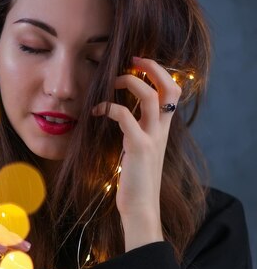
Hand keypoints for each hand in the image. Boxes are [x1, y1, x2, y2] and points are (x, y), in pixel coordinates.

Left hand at [92, 56, 181, 250]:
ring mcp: (153, 138)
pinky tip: (96, 111)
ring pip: (152, 96)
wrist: (140, 208)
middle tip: (133, 60)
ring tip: (113, 82)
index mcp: (163, 129)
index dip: (159, 72)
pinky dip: (110, 107)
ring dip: (131, 82)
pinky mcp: (139, 147)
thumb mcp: (139, 150)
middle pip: (170, 87)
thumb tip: (123, 115)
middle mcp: (162, 130)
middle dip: (153, 67)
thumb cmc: (136, 181)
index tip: (139, 64)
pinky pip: (126, 116)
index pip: (172, 91)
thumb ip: (137, 131)